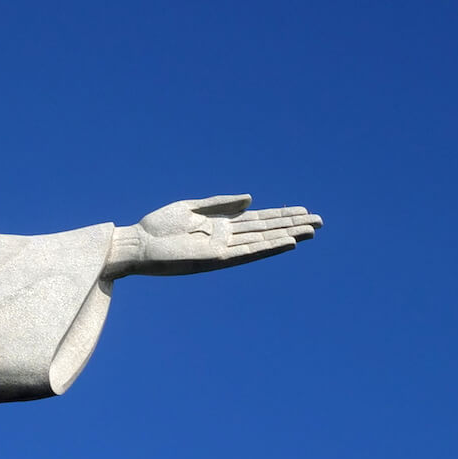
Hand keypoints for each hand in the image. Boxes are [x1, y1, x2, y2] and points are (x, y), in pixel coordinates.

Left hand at [109, 195, 321, 277]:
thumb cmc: (158, 227)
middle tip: (320, 222)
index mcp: (220, 226)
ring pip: (262, 242)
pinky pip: (246, 253)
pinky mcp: (214, 260)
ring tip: (311, 231)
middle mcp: (225, 239)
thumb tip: (252, 199)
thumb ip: (221, 204)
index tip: (304, 211)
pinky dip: (267, 248)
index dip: (281, 216)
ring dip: (286, 236)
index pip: (258, 220)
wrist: (136, 244)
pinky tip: (286, 242)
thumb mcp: (191, 208)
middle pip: (266, 230)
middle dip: (292, 225)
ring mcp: (222, 250)